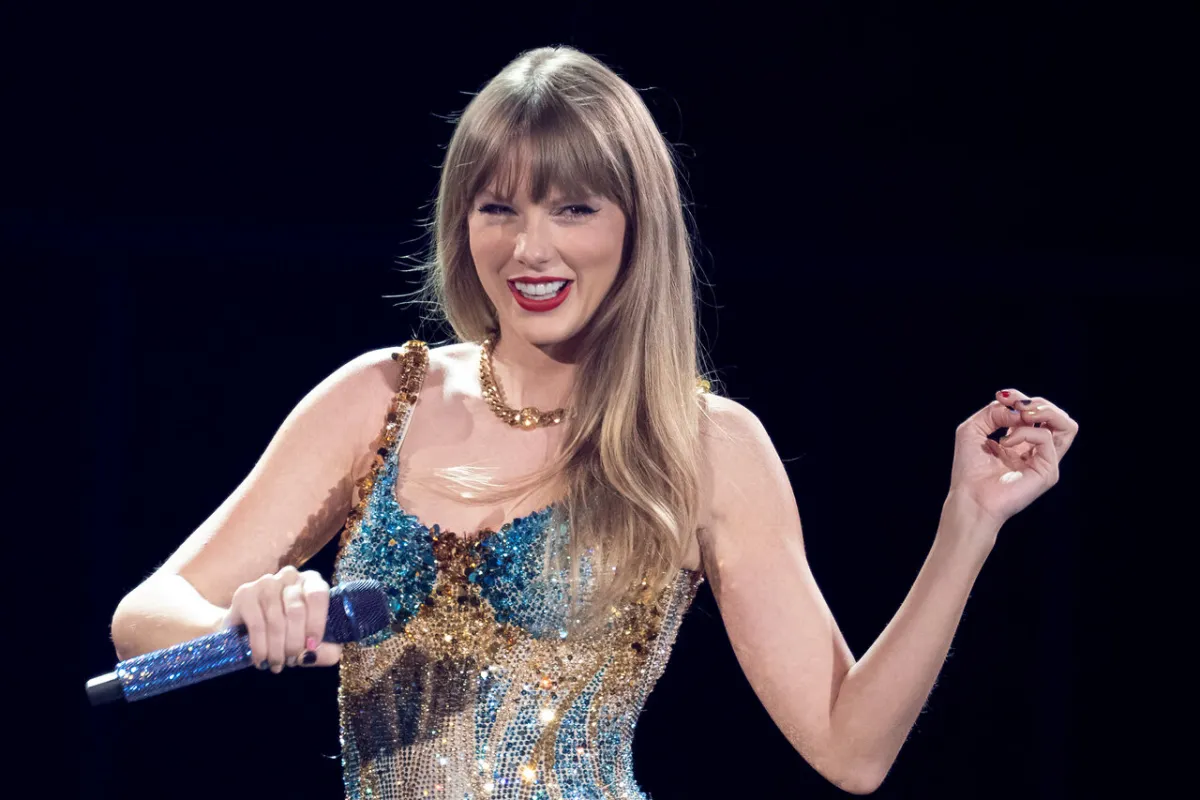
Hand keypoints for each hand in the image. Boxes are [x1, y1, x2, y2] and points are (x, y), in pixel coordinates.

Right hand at [222, 566, 342, 673]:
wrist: (248, 627)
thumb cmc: (288, 631)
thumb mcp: (310, 640)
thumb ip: (324, 649)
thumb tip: (322, 655)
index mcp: (312, 581)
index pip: (317, 595)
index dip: (316, 623)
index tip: (311, 647)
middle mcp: (289, 576)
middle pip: (296, 610)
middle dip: (294, 643)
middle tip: (292, 661)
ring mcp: (266, 582)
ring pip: (276, 620)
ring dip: (277, 649)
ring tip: (277, 664)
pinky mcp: (245, 594)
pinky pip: (256, 625)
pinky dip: (261, 647)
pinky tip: (261, 659)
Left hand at [946, 388, 1079, 529]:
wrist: (970, 498)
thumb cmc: (969, 468)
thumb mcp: (973, 429)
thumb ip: (994, 412)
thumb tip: (1018, 410)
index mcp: (1020, 441)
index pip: (1035, 412)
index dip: (1021, 398)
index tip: (1001, 396)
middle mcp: (1036, 450)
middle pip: (1056, 416)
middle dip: (1036, 402)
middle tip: (1014, 404)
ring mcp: (1045, 461)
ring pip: (1066, 426)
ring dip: (1044, 411)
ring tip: (1022, 414)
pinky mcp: (1048, 471)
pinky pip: (1046, 438)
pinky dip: (1025, 432)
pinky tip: (1006, 442)